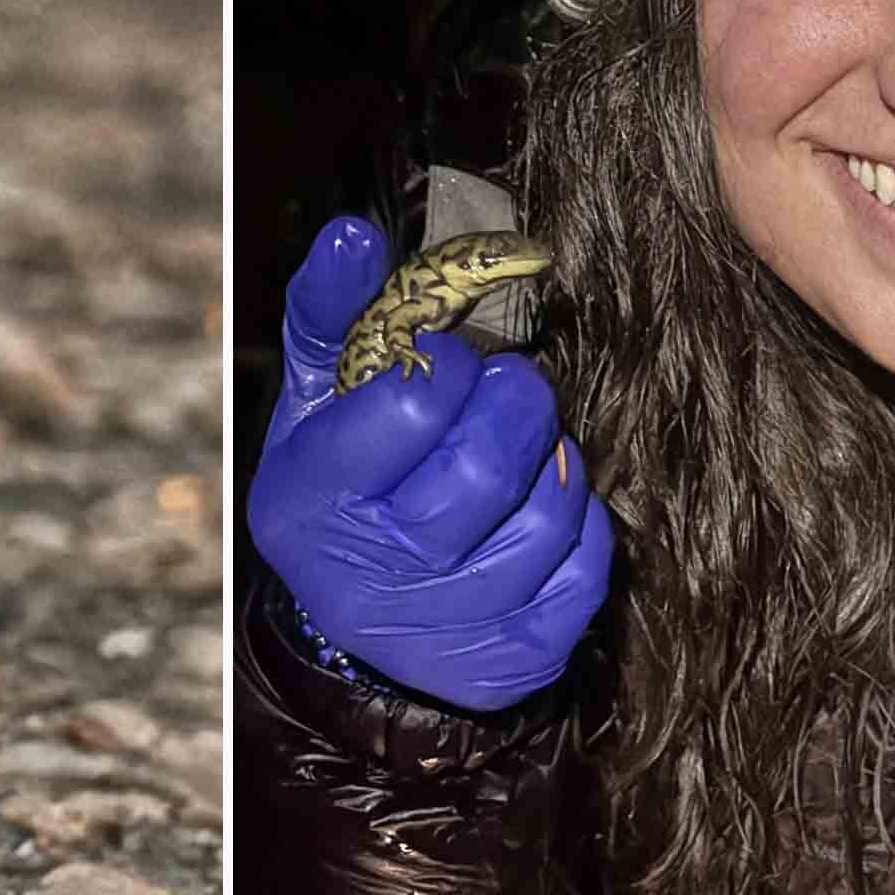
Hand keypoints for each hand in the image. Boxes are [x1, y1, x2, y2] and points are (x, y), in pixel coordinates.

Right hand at [245, 217, 612, 712]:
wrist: (353, 625)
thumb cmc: (345, 480)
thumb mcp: (316, 397)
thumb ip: (331, 310)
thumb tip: (354, 232)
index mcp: (309, 500)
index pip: (415, 404)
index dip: (451, 367)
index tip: (449, 365)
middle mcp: (366, 576)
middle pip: (486, 465)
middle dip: (518, 404)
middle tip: (514, 388)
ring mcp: (440, 627)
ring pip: (545, 516)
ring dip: (554, 461)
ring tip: (527, 448)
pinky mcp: (508, 662)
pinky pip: (585, 572)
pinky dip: (581, 524)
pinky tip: (544, 507)